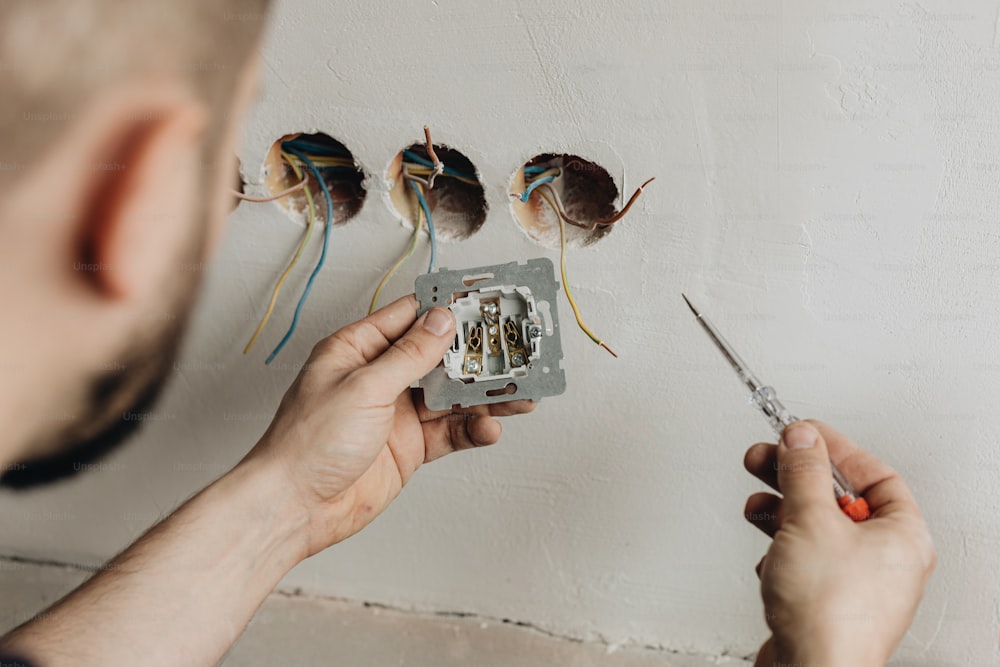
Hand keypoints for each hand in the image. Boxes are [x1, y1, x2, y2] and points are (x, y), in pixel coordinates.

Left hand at [244, 295, 536, 556]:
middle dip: (477, 355)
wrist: (295, 507)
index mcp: (358, 349)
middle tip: (516, 351)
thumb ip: (409, 355)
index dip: (448, 309)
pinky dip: (473, 429)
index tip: (486, 303)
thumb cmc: (309, 442)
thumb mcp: (364, 387)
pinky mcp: (409, 446)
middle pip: (439, 357)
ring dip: (485, 395)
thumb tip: (443, 320)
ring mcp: (396, 413)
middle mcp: (379, 377)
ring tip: (521, 393)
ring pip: (451, 396)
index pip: (411, 317)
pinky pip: (450, 432)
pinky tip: (490, 428)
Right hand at [743, 421, 934, 666]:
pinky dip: (782, 549)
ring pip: (816, 528)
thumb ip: (803, 472)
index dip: (834, 448)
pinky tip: (767, 554)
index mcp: (902, 534)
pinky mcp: (825, 601)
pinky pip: (804, 559)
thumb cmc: (829, 613)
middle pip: (838, 498)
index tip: (801, 433)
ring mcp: (855, 582)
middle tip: (766, 457)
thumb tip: (802, 438)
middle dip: (796, 477)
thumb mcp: (810, 520)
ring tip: (757, 504)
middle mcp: (885, 559)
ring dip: (782, 512)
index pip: (873, 472)